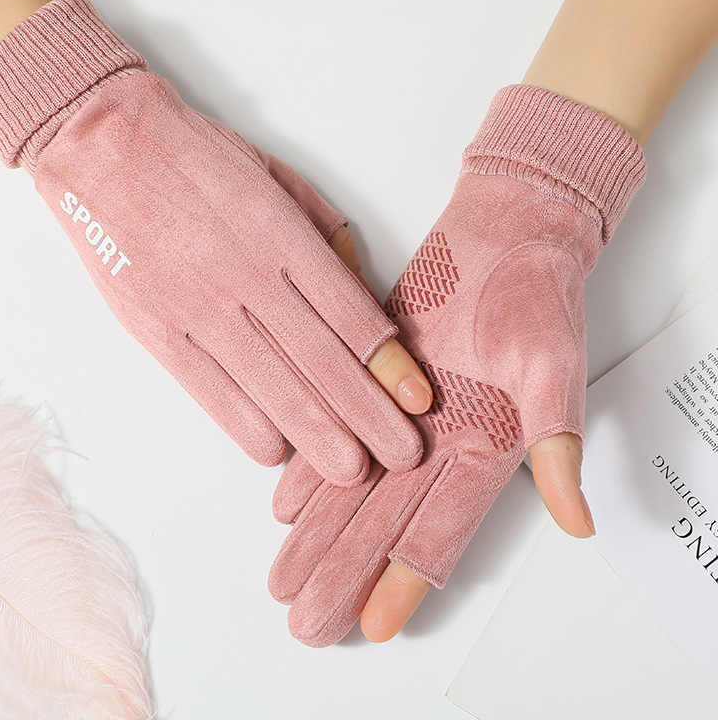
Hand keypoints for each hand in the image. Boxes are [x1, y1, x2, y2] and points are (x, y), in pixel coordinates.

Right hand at [0, 0, 431, 485]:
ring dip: (318, 436)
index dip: (391, 367)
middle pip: (324, 364)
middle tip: (404, 457)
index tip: (420, 400)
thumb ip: (326, 237)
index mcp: (284, 238)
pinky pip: (212, 393)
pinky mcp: (160, 332)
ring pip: (273, 388)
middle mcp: (248, 280)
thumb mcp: (280, 179)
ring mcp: (201, 310)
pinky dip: (248, 428)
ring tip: (351, 472)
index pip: (352, 317)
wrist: (106, 148)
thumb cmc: (200, 159)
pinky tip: (277, 451)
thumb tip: (362, 292)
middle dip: (370, 418)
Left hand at [269, 84, 645, 645]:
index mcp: (485, 452)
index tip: (371, 623)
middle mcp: (439, 446)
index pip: (441, 534)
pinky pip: (341, 434)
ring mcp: (405, 419)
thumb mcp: (553, 367)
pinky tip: (283, 504)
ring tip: (284, 578)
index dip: (404, 581)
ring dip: (320, 536)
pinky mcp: (376, 383)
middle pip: (384, 525)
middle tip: (302, 621)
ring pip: (356, 490)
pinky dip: (312, 471)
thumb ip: (556, 441)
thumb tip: (578, 521)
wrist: (503, 238)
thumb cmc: (536, 297)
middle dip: (343, 573)